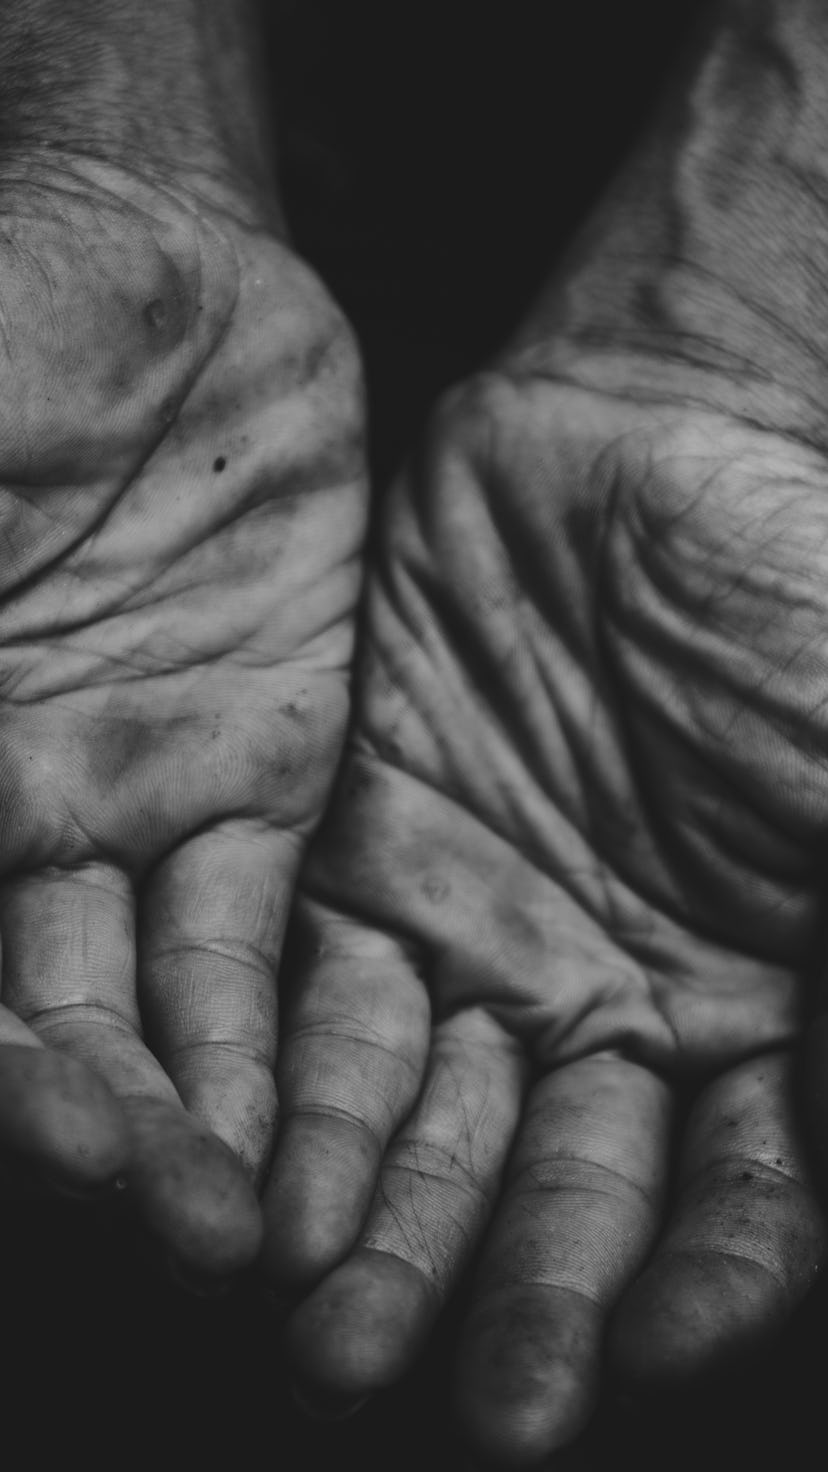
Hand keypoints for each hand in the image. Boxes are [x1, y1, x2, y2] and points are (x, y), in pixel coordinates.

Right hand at [0, 149, 364, 1280]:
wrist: (155, 268)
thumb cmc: (4, 337)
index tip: (43, 1138)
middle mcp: (18, 820)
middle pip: (41, 1018)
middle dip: (96, 1128)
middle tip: (177, 1230)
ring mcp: (136, 803)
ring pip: (151, 1000)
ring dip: (189, 1112)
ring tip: (240, 1229)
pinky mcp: (264, 766)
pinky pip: (260, 922)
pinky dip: (271, 1022)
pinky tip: (296, 1128)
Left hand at [261, 359, 827, 1456]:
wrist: (656, 433)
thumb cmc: (800, 603)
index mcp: (758, 1002)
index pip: (738, 1194)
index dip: (705, 1275)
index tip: (652, 1347)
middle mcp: (618, 997)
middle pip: (568, 1186)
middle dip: (522, 1292)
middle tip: (474, 1402)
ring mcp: (492, 934)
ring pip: (435, 1121)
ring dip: (392, 1231)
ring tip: (341, 1334)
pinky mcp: (374, 860)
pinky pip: (330, 1005)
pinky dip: (308, 1101)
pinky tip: (283, 1194)